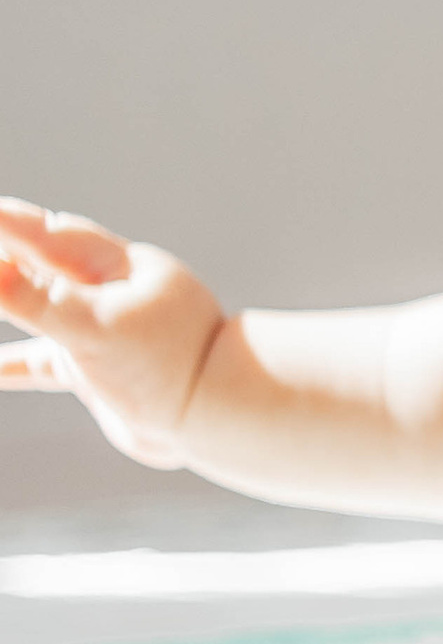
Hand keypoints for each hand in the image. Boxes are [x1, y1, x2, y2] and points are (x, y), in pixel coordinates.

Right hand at [0, 205, 228, 467]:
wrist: (220, 419)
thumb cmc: (168, 366)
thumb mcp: (95, 328)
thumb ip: (38, 300)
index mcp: (114, 269)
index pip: (46, 235)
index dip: (8, 224)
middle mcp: (107, 294)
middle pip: (40, 261)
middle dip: (5, 251)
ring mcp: (100, 332)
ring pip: (38, 309)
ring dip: (6, 300)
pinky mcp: (96, 371)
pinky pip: (41, 363)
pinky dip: (12, 365)